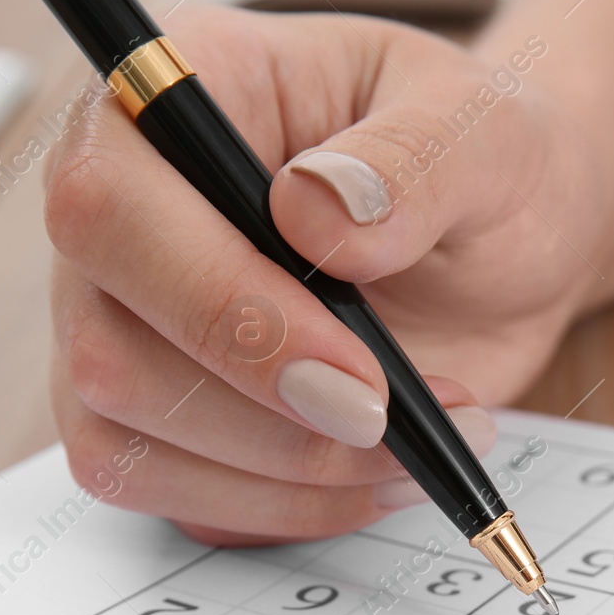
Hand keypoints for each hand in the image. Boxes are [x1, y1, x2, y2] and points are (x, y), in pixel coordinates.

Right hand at [43, 7, 605, 545]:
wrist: (505, 247)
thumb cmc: (477, 163)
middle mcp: (119, 220)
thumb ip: (411, 160)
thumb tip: (319, 212)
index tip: (355, 372)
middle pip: (108, 354)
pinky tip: (378, 476)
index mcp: (167, 104)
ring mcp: (123, 329)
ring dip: (288, 477)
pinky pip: (179, 500)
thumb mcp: (482, 129)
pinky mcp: (158, 423)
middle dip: (266, 419)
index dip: (221, 306)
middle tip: (396, 425)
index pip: (110, 208)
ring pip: (130, 447)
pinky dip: (289, 510)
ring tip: (418, 447)